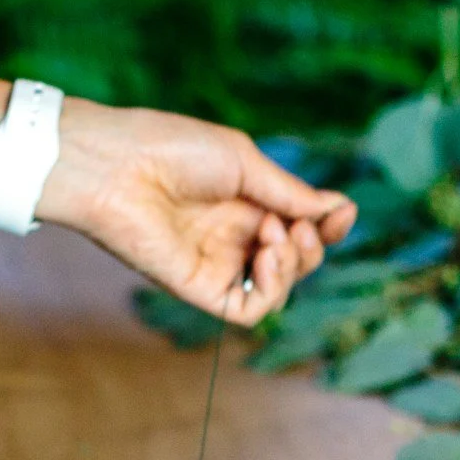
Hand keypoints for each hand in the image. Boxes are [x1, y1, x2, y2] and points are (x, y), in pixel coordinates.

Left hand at [41, 99, 357, 323]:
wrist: (117, 165)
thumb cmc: (173, 149)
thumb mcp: (245, 163)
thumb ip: (289, 193)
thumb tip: (338, 209)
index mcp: (245, 202)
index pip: (299, 226)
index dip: (327, 225)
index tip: (342, 212)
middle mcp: (233, 237)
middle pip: (295, 260)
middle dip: (311, 246)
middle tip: (295, 225)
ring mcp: (218, 264)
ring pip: (278, 288)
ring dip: (295, 266)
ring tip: (278, 237)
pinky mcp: (200, 289)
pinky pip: (249, 310)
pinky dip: (272, 290)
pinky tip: (267, 258)